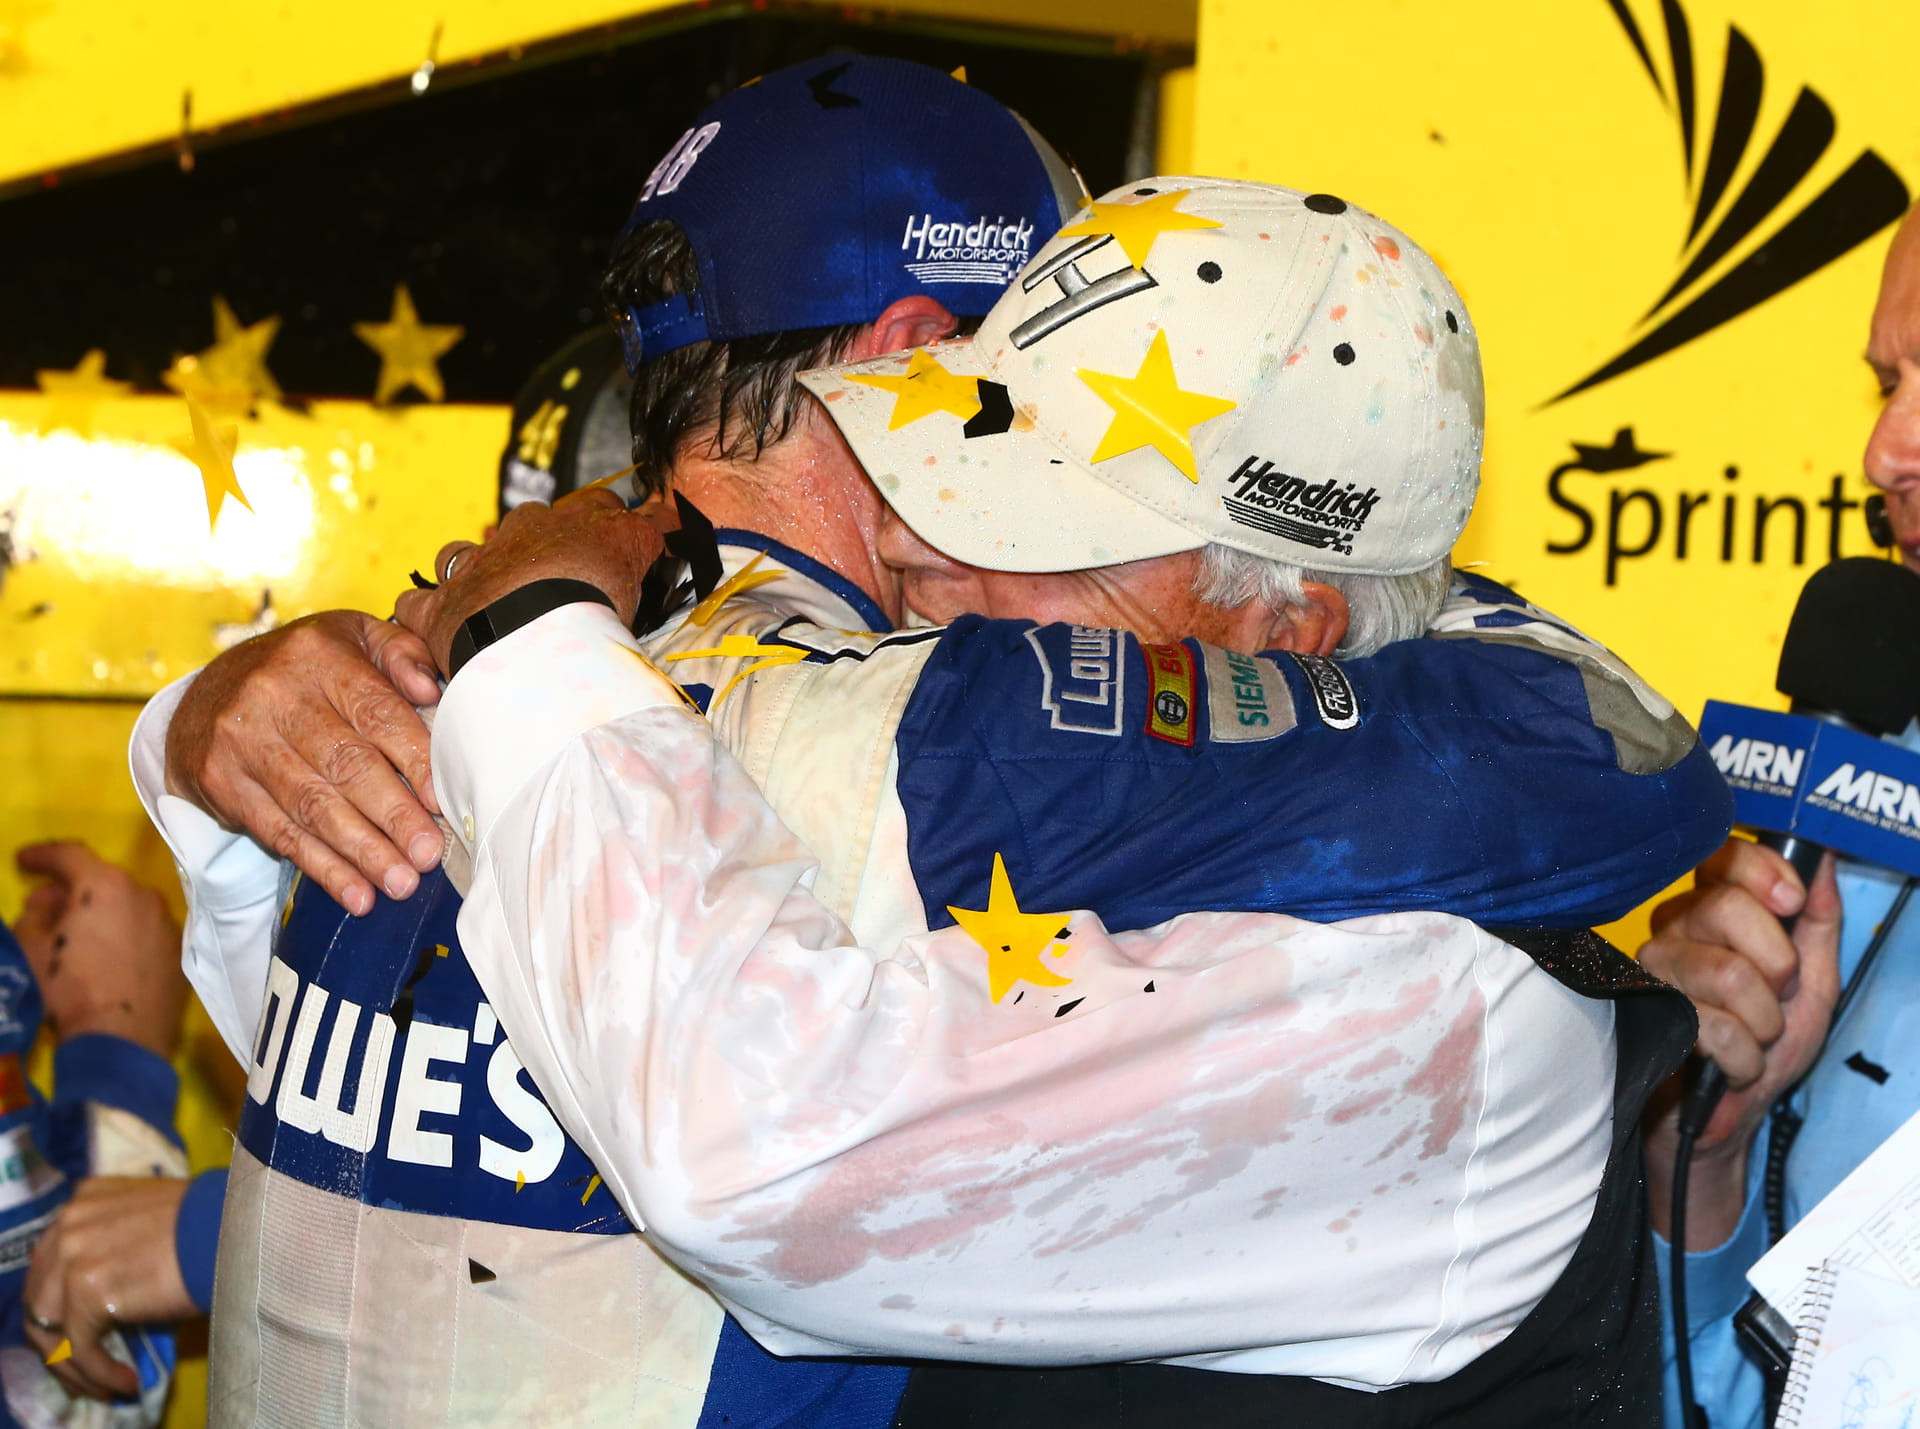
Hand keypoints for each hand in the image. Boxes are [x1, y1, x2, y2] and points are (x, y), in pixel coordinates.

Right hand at [13, 845, 185, 1058]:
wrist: (124, 1037)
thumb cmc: (70, 988)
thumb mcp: (31, 949)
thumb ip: (33, 916)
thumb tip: (45, 906)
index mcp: (105, 886)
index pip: (70, 855)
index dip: (42, 855)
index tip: (23, 861)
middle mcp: (144, 895)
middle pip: (101, 881)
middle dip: (68, 889)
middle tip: (42, 906)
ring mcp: (167, 923)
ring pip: (125, 906)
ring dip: (99, 912)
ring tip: (75, 934)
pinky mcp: (179, 951)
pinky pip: (143, 931)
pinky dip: (123, 933)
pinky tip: (107, 954)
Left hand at [23, 1177, 194, 1400]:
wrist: (238, 1226)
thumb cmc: (211, 1223)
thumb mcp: (149, 1219)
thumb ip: (114, 1241)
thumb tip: (107, 1289)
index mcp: (82, 1201)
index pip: (48, 1264)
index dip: (60, 1304)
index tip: (81, 1331)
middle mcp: (68, 1224)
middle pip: (40, 1298)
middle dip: (59, 1340)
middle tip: (88, 1367)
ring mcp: (73, 1256)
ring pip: (52, 1329)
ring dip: (76, 1364)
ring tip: (104, 1383)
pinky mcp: (88, 1292)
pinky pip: (81, 1347)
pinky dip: (99, 1373)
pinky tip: (125, 1382)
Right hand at [164, 611, 445, 915]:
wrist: (203, 695)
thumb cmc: (303, 671)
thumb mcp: (351, 638)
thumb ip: (401, 653)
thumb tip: (432, 688)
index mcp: (318, 655)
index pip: (375, 712)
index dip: (413, 759)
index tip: (442, 800)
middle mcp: (274, 694)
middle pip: (344, 764)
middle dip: (392, 815)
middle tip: (428, 854)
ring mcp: (241, 740)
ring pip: (312, 805)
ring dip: (362, 851)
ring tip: (401, 883)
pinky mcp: (220, 781)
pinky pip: (279, 832)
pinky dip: (323, 868)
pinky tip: (357, 894)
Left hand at [393, 489, 664, 676]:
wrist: (530, 636)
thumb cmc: (590, 601)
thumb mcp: (638, 557)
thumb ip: (655, 532)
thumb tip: (671, 512)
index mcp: (573, 524)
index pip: (598, 505)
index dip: (611, 519)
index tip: (623, 535)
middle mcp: (520, 534)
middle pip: (531, 521)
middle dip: (541, 539)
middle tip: (558, 575)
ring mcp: (475, 568)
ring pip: (464, 552)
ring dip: (474, 566)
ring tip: (487, 594)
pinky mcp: (437, 608)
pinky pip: (417, 602)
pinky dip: (425, 610)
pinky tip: (436, 622)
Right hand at [1641, 837, 1841, 1244]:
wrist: (1730, 1114)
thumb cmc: (1766, 1044)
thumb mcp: (1813, 982)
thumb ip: (1818, 921)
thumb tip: (1822, 858)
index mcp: (1711, 910)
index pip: (1722, 855)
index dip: (1761, 870)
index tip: (1791, 902)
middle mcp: (1673, 930)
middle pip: (1725, 907)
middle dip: (1777, 964)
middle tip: (1776, 996)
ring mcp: (1652, 971)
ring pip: (1725, 972)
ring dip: (1763, 1022)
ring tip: (1754, 1038)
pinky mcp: (1644, 1015)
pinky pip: (1712, 1025)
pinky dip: (1744, 1057)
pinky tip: (1733, 1064)